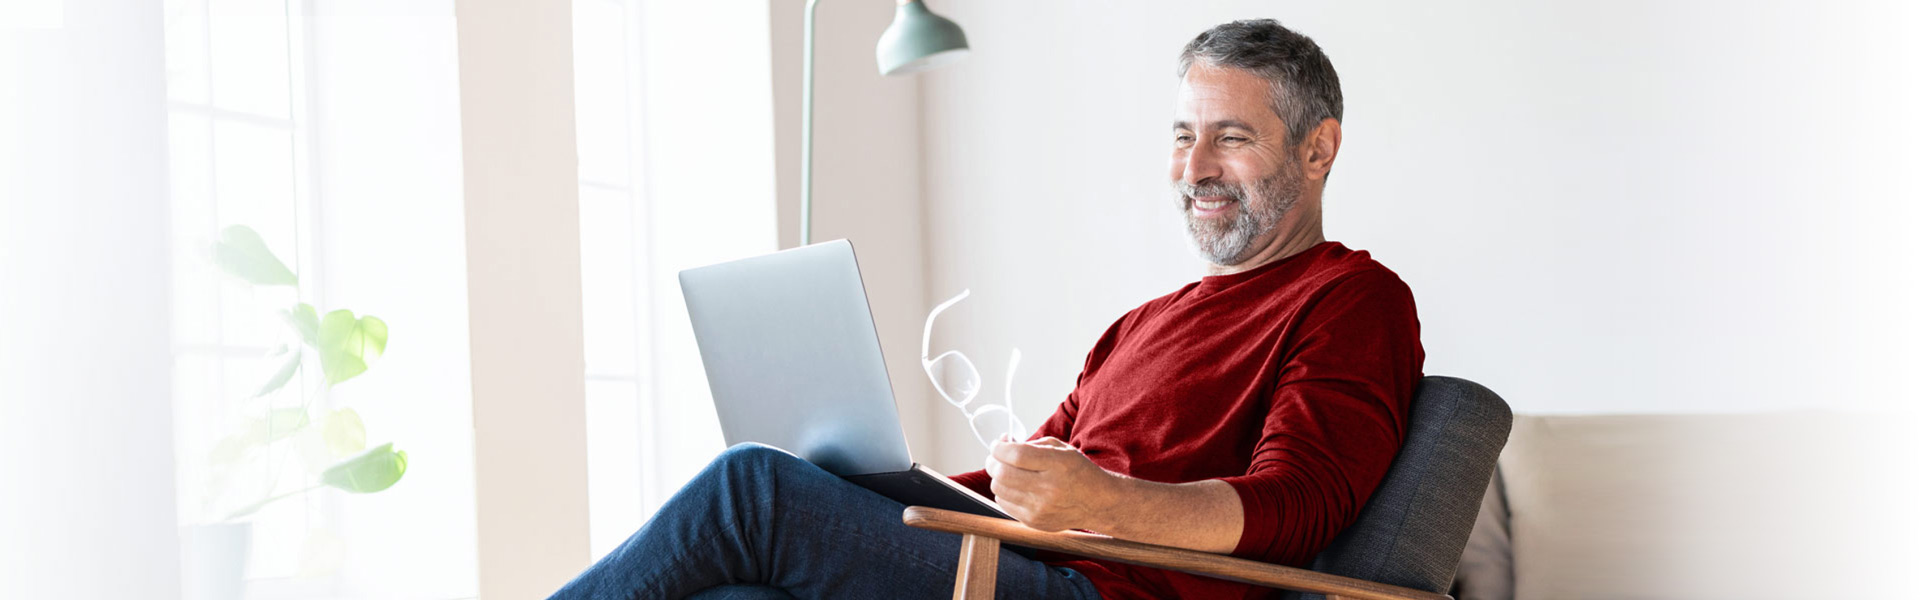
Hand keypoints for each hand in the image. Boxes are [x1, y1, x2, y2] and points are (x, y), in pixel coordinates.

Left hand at [985, 435, 1121, 531]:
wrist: (1097, 502)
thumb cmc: (1077, 472)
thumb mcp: (1060, 449)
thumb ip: (1030, 444)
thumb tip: (1001, 443)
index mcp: (1057, 464)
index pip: (1016, 455)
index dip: (999, 448)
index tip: (997, 444)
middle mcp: (1049, 488)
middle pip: (1002, 474)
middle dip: (992, 462)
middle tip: (996, 457)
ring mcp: (1040, 508)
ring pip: (999, 489)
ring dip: (997, 477)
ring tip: (1008, 471)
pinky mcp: (1034, 522)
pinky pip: (1004, 504)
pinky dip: (1004, 492)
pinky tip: (1016, 487)